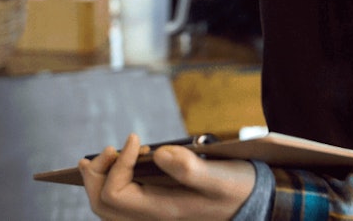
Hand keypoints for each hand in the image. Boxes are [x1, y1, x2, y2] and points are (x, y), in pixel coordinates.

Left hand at [79, 133, 256, 219]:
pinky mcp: (158, 206)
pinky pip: (122, 203)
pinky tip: (116, 165)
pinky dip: (111, 183)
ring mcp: (154, 214)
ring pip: (109, 207)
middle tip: (107, 149)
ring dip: (100, 180)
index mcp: (161, 211)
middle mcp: (152, 217)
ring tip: (100, 157)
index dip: (117, 166)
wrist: (255, 203)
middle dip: (97, 176)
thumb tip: (156, 153)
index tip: (135, 140)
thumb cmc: (238, 189)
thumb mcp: (219, 177)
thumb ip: (189, 168)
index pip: (115, 195)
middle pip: (103, 205)